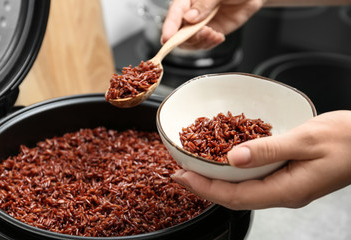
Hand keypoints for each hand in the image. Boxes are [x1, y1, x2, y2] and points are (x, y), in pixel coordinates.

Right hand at [161, 0, 265, 49]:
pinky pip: (204, 44)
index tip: (167, 38)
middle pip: (179, 32)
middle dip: (189, 38)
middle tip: (203, 33)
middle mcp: (191, 14)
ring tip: (213, 34)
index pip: (174, 14)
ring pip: (190, 42)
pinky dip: (210, 44)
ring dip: (201, 42)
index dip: (169, 27)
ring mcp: (200, 25)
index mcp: (187, 1)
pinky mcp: (210, 33)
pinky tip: (218, 36)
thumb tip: (189, 17)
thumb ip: (204, 4)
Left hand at [172, 110, 350, 209]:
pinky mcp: (286, 176)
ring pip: (242, 189)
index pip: (235, 196)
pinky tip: (223, 163)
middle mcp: (283, 193)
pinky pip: (253, 179)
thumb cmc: (347, 140)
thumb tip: (233, 158)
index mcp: (287, 189)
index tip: (182, 177)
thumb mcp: (306, 140)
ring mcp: (285, 186)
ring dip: (216, 181)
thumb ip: (268, 150)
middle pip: (234, 196)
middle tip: (180, 174)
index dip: (205, 188)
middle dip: (204, 187)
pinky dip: (232, 173)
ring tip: (194, 169)